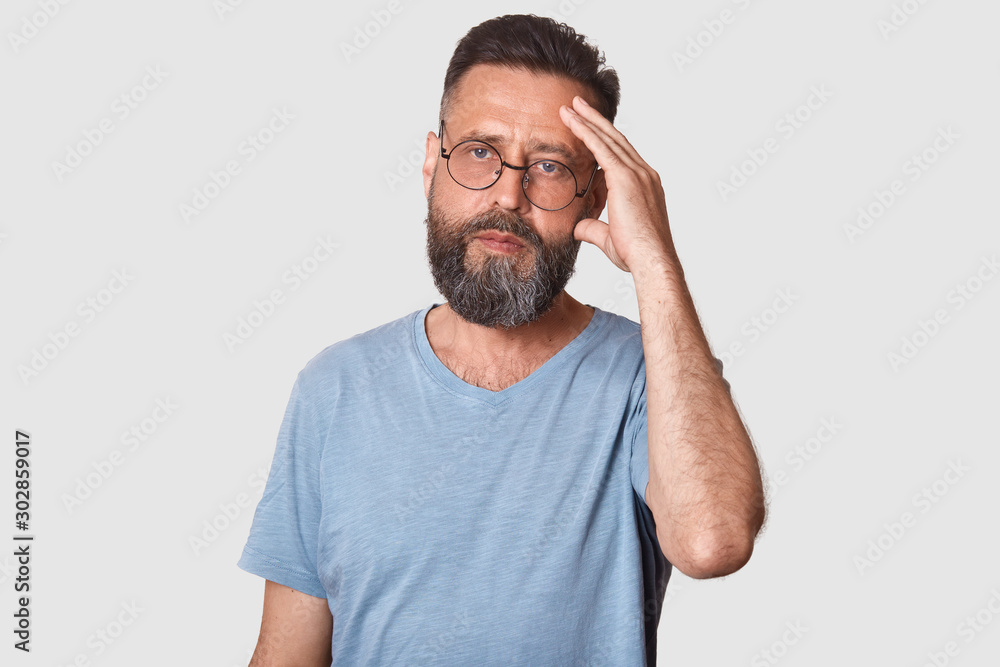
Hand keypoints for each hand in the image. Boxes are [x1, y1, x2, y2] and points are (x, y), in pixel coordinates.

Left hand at [560, 96, 675, 273]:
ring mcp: (638, 173)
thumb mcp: (609, 238)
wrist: (651, 260)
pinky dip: (585, 131)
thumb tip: (577, 227)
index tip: (590, 128)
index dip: (605, 140)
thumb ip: (593, 228)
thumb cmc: (637, 254)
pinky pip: (601, 147)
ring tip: (571, 105)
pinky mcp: (626, 177)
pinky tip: (572, 120)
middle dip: (596, 121)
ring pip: (608, 138)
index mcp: (645, 185)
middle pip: (616, 139)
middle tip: (579, 105)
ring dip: (588, 120)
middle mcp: (644, 174)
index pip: (622, 156)